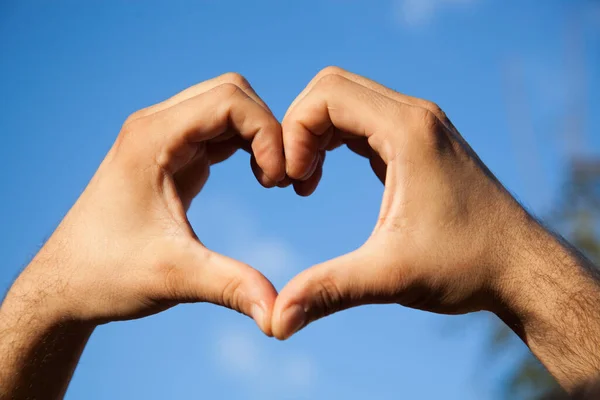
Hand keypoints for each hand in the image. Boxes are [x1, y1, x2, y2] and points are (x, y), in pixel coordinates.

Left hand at [11, 73, 282, 334]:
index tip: (278, 181)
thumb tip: (279, 315)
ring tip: (273, 181)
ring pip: (228, 108)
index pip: (229, 101)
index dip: (267, 134)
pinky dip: (248, 146)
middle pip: (232, 94)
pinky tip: (260, 179)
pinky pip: (220, 130)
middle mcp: (157, 126)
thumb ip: (231, 286)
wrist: (67, 283)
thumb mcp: (173, 277)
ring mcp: (164, 138)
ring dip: (260, 136)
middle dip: (268, 130)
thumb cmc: (106, 274)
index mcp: (152, 138)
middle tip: (281, 179)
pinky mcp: (172, 155)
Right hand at [272, 67, 528, 338]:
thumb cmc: (466, 267)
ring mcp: (420, 126)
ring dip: (315, 133)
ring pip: (347, 100)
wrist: (521, 268)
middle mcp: (415, 116)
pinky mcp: (419, 142)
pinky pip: (363, 120)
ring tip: (306, 182)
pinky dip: (335, 139)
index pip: (327, 96)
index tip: (292, 182)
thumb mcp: (390, 277)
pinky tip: (325, 177)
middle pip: (332, 88)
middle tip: (294, 179)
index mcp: (408, 132)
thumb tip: (277, 322)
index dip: (294, 133)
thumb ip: (328, 291)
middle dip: (299, 128)